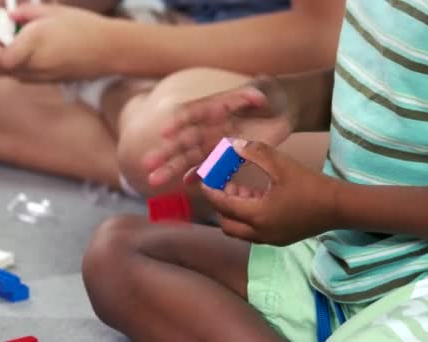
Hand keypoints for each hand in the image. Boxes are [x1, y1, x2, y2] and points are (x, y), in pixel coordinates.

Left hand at [0, 3, 110, 80]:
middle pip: (1, 69)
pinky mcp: (52, 81)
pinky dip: (22, 66)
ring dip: (7, 61)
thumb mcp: (52, 12)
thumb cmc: (86, 27)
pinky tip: (32, 51)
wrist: (111, 50)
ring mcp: (45, 76)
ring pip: (12, 74)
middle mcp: (37, 65)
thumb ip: (25, 14)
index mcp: (34, 44)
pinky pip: (27, 76)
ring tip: (16, 42)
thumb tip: (9, 17)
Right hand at [143, 76, 297, 187]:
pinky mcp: (223, 157)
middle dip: (166, 153)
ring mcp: (212, 143)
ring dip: (171, 168)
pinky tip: (186, 183)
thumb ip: (254, 95)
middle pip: (183, 141)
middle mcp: (207, 127)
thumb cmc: (266, 99)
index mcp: (211, 108)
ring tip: (154, 180)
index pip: (190, 114)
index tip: (165, 132)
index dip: (177, 123)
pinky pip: (206, 168)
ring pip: (188, 158)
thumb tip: (257, 97)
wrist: (279, 112)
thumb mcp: (262, 92)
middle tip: (148, 163)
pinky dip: (197, 175)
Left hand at [202, 139, 338, 245]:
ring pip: (239, 229)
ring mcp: (270, 239)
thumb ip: (255, 152)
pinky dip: (248, 216)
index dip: (211, 191)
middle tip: (220, 184)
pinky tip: (254, 195)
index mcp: (258, 215)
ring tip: (237, 186)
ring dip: (234, 211)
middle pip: (227, 223)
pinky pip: (253, 230)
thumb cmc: (310, 185)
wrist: (339, 206)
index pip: (224, 205)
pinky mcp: (279, 239)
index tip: (205, 179)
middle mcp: (260, 233)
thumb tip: (234, 145)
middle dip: (220, 205)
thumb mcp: (282, 164)